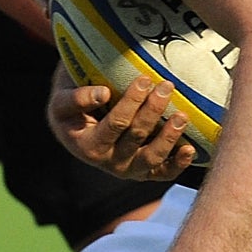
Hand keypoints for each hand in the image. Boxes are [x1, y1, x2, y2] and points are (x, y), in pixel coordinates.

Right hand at [48, 74, 197, 179]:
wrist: (77, 126)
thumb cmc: (70, 106)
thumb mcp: (62, 100)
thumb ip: (76, 98)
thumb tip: (104, 94)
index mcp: (86, 146)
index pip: (114, 124)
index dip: (131, 102)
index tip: (144, 79)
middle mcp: (108, 162)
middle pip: (136, 136)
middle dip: (153, 110)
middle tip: (166, 85)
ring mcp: (128, 169)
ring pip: (152, 157)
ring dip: (169, 137)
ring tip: (182, 115)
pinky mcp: (144, 172)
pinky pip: (163, 173)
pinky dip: (178, 163)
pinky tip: (190, 149)